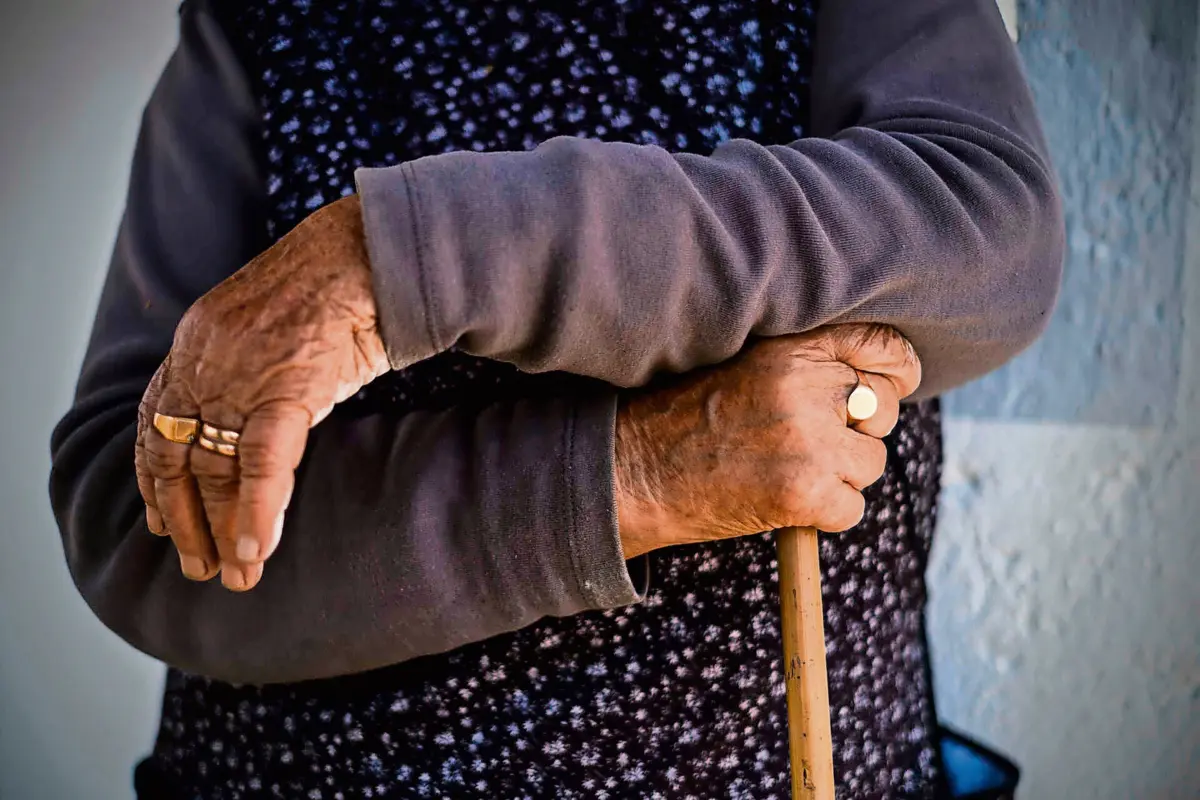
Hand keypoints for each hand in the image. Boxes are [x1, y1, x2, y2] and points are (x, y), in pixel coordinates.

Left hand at [135, 195, 389, 590]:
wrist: (371, 246)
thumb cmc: (344, 277)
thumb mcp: (280, 318)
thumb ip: (260, 359)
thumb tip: (270, 405)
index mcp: (201, 336)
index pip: (159, 418)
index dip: (156, 475)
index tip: (159, 517)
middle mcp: (207, 357)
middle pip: (178, 452)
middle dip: (182, 517)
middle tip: (194, 566)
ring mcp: (243, 373)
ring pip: (214, 467)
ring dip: (219, 530)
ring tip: (230, 578)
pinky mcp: (288, 387)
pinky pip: (261, 463)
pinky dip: (254, 513)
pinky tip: (253, 553)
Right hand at [614, 324, 920, 557]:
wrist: (635, 473)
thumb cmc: (685, 421)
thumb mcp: (746, 366)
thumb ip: (806, 364)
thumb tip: (877, 386)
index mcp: (792, 348)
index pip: (883, 347)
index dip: (896, 371)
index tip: (890, 387)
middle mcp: (805, 386)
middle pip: (883, 409)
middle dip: (857, 432)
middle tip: (807, 445)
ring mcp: (808, 440)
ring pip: (870, 463)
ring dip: (839, 477)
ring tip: (783, 472)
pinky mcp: (805, 491)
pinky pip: (851, 509)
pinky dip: (823, 516)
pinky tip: (780, 503)